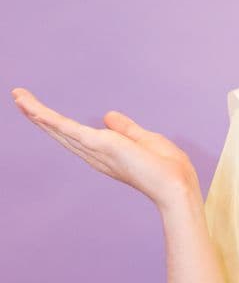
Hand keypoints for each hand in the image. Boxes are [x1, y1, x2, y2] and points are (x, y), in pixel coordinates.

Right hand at [11, 86, 198, 210]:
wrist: (175, 186)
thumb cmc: (168, 168)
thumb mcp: (145, 139)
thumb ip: (126, 128)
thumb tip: (108, 116)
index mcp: (106, 153)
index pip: (77, 136)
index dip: (58, 124)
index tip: (42, 111)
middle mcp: (95, 155)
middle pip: (61, 132)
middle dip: (40, 116)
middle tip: (19, 99)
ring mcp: (95, 151)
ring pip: (59, 129)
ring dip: (37, 113)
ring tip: (19, 97)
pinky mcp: (98, 145)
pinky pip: (67, 128)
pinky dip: (48, 117)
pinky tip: (32, 108)